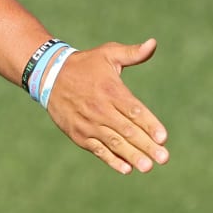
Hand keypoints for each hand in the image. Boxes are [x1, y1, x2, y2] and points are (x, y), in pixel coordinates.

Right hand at [45, 39, 168, 174]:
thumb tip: (153, 43)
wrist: (49, 76)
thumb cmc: (86, 64)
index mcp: (111, 90)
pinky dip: (111, 159)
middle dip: (147, 145)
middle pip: (127, 130)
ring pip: (114, 142)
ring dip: (132, 156)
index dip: (150, 124)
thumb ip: (133, 53)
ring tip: (147, 166)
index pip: (134, 110)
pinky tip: (125, 169)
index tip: (164, 137)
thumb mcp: (108, 53)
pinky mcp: (79, 134)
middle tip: (164, 158)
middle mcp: (100, 109)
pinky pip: (98, 150)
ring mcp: (89, 124)